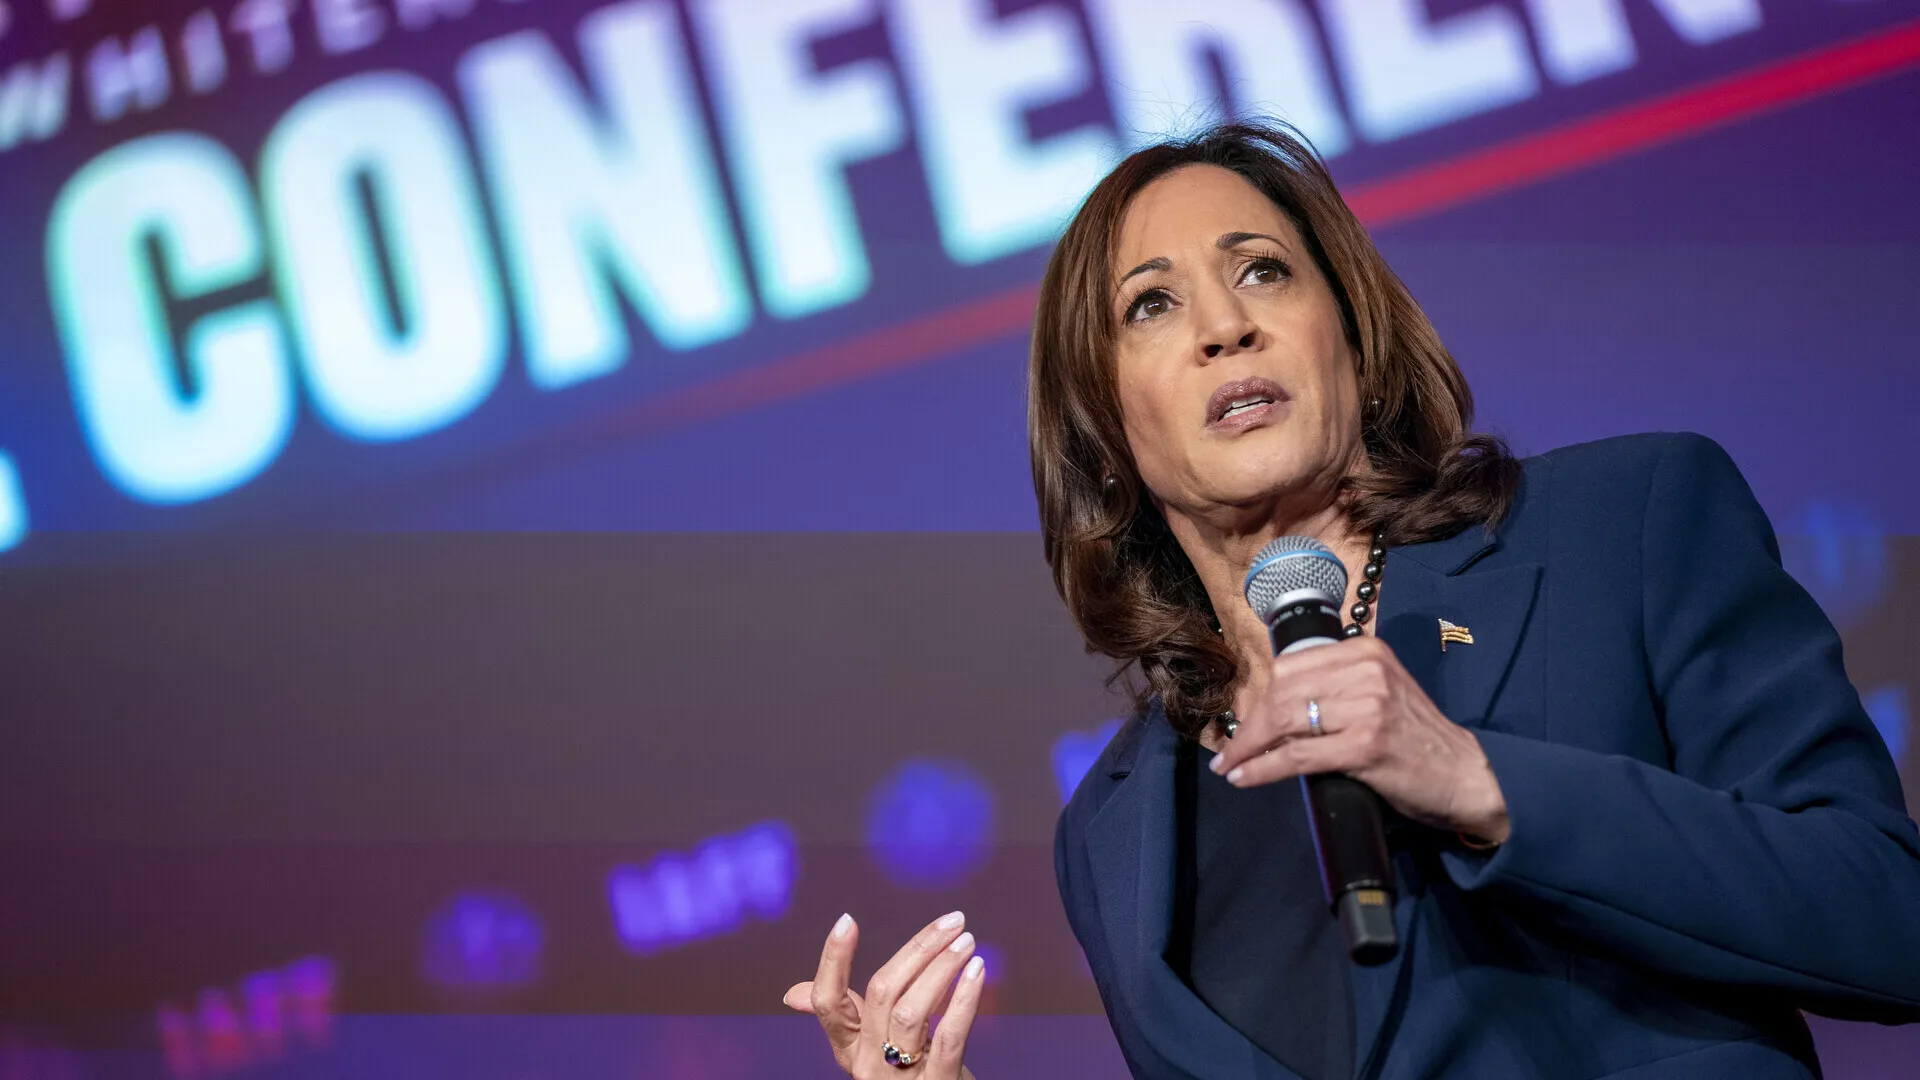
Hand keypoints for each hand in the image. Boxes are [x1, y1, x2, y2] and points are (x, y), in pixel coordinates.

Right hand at [782, 911, 985, 1078]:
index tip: (847, 920)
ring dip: (943, 968)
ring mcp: (900, 1077)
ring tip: (967, 941)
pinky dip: (965, 1000)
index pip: (828, 1001)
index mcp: (848, 1048)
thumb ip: (845, 1016)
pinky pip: (949, 1038)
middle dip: (918, 949)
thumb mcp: (873, 1046)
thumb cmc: (909, 1074)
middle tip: (953, 920)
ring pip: (912, 1011)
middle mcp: (868, 1063)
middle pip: (881, 993)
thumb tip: (793, 994)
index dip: (833, 961)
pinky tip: (977, 970)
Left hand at [1211, 636, 1509, 842]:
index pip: (1291, 667)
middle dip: (1249, 726)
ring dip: (1248, 748)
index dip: (1259, 698)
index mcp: (1364, 651)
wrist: (1465, 774)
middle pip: (1282, 692)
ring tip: (1230, 765)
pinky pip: (1297, 755)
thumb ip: (1335, 685)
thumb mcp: (1377, 692)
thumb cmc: (1414, 737)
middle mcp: (1366, 671)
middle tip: (1229, 752)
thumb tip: (1273, 702)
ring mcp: (1367, 707)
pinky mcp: (1365, 746)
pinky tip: (1243, 778)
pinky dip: (1263, 768)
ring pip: (1285, 722)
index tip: (1244, 723)